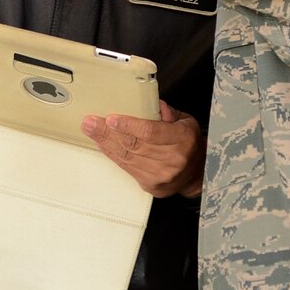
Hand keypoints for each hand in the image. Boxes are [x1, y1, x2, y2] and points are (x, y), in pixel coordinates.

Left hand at [81, 102, 205, 197]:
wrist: (198, 173)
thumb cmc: (189, 143)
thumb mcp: (186, 122)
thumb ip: (169, 113)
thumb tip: (153, 104)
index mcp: (181, 140)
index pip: (150, 132)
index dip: (128, 126)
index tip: (111, 119)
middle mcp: (171, 160)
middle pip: (133, 144)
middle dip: (108, 132)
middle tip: (91, 122)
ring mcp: (160, 175)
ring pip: (127, 157)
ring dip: (106, 143)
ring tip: (91, 130)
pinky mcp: (151, 185)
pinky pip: (126, 168)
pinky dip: (112, 154)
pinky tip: (102, 144)